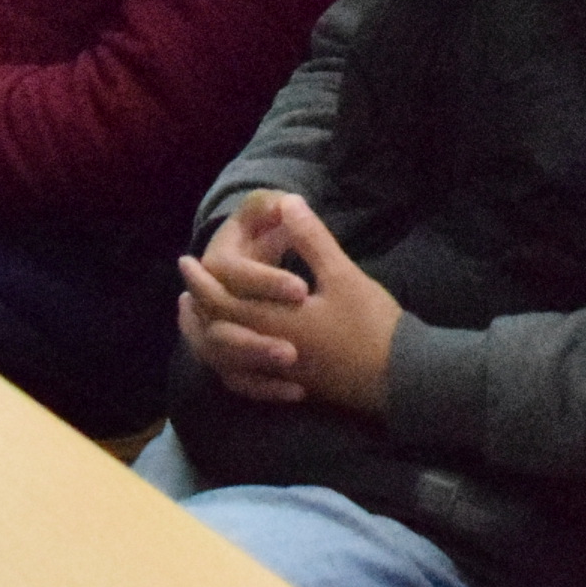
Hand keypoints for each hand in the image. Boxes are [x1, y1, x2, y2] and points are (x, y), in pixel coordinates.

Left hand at [172, 189, 401, 413]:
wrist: (399, 377)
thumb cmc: (370, 324)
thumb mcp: (342, 275)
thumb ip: (311, 240)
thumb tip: (288, 203)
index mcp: (274, 321)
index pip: (222, 301)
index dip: (201, 281)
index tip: (187, 262)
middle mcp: (267, 349)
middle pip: (218, 329)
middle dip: (199, 303)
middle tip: (186, 283)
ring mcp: (280, 372)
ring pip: (228, 357)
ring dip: (208, 333)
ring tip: (198, 315)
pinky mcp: (294, 383)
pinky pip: (247, 378)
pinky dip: (231, 362)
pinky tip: (234, 352)